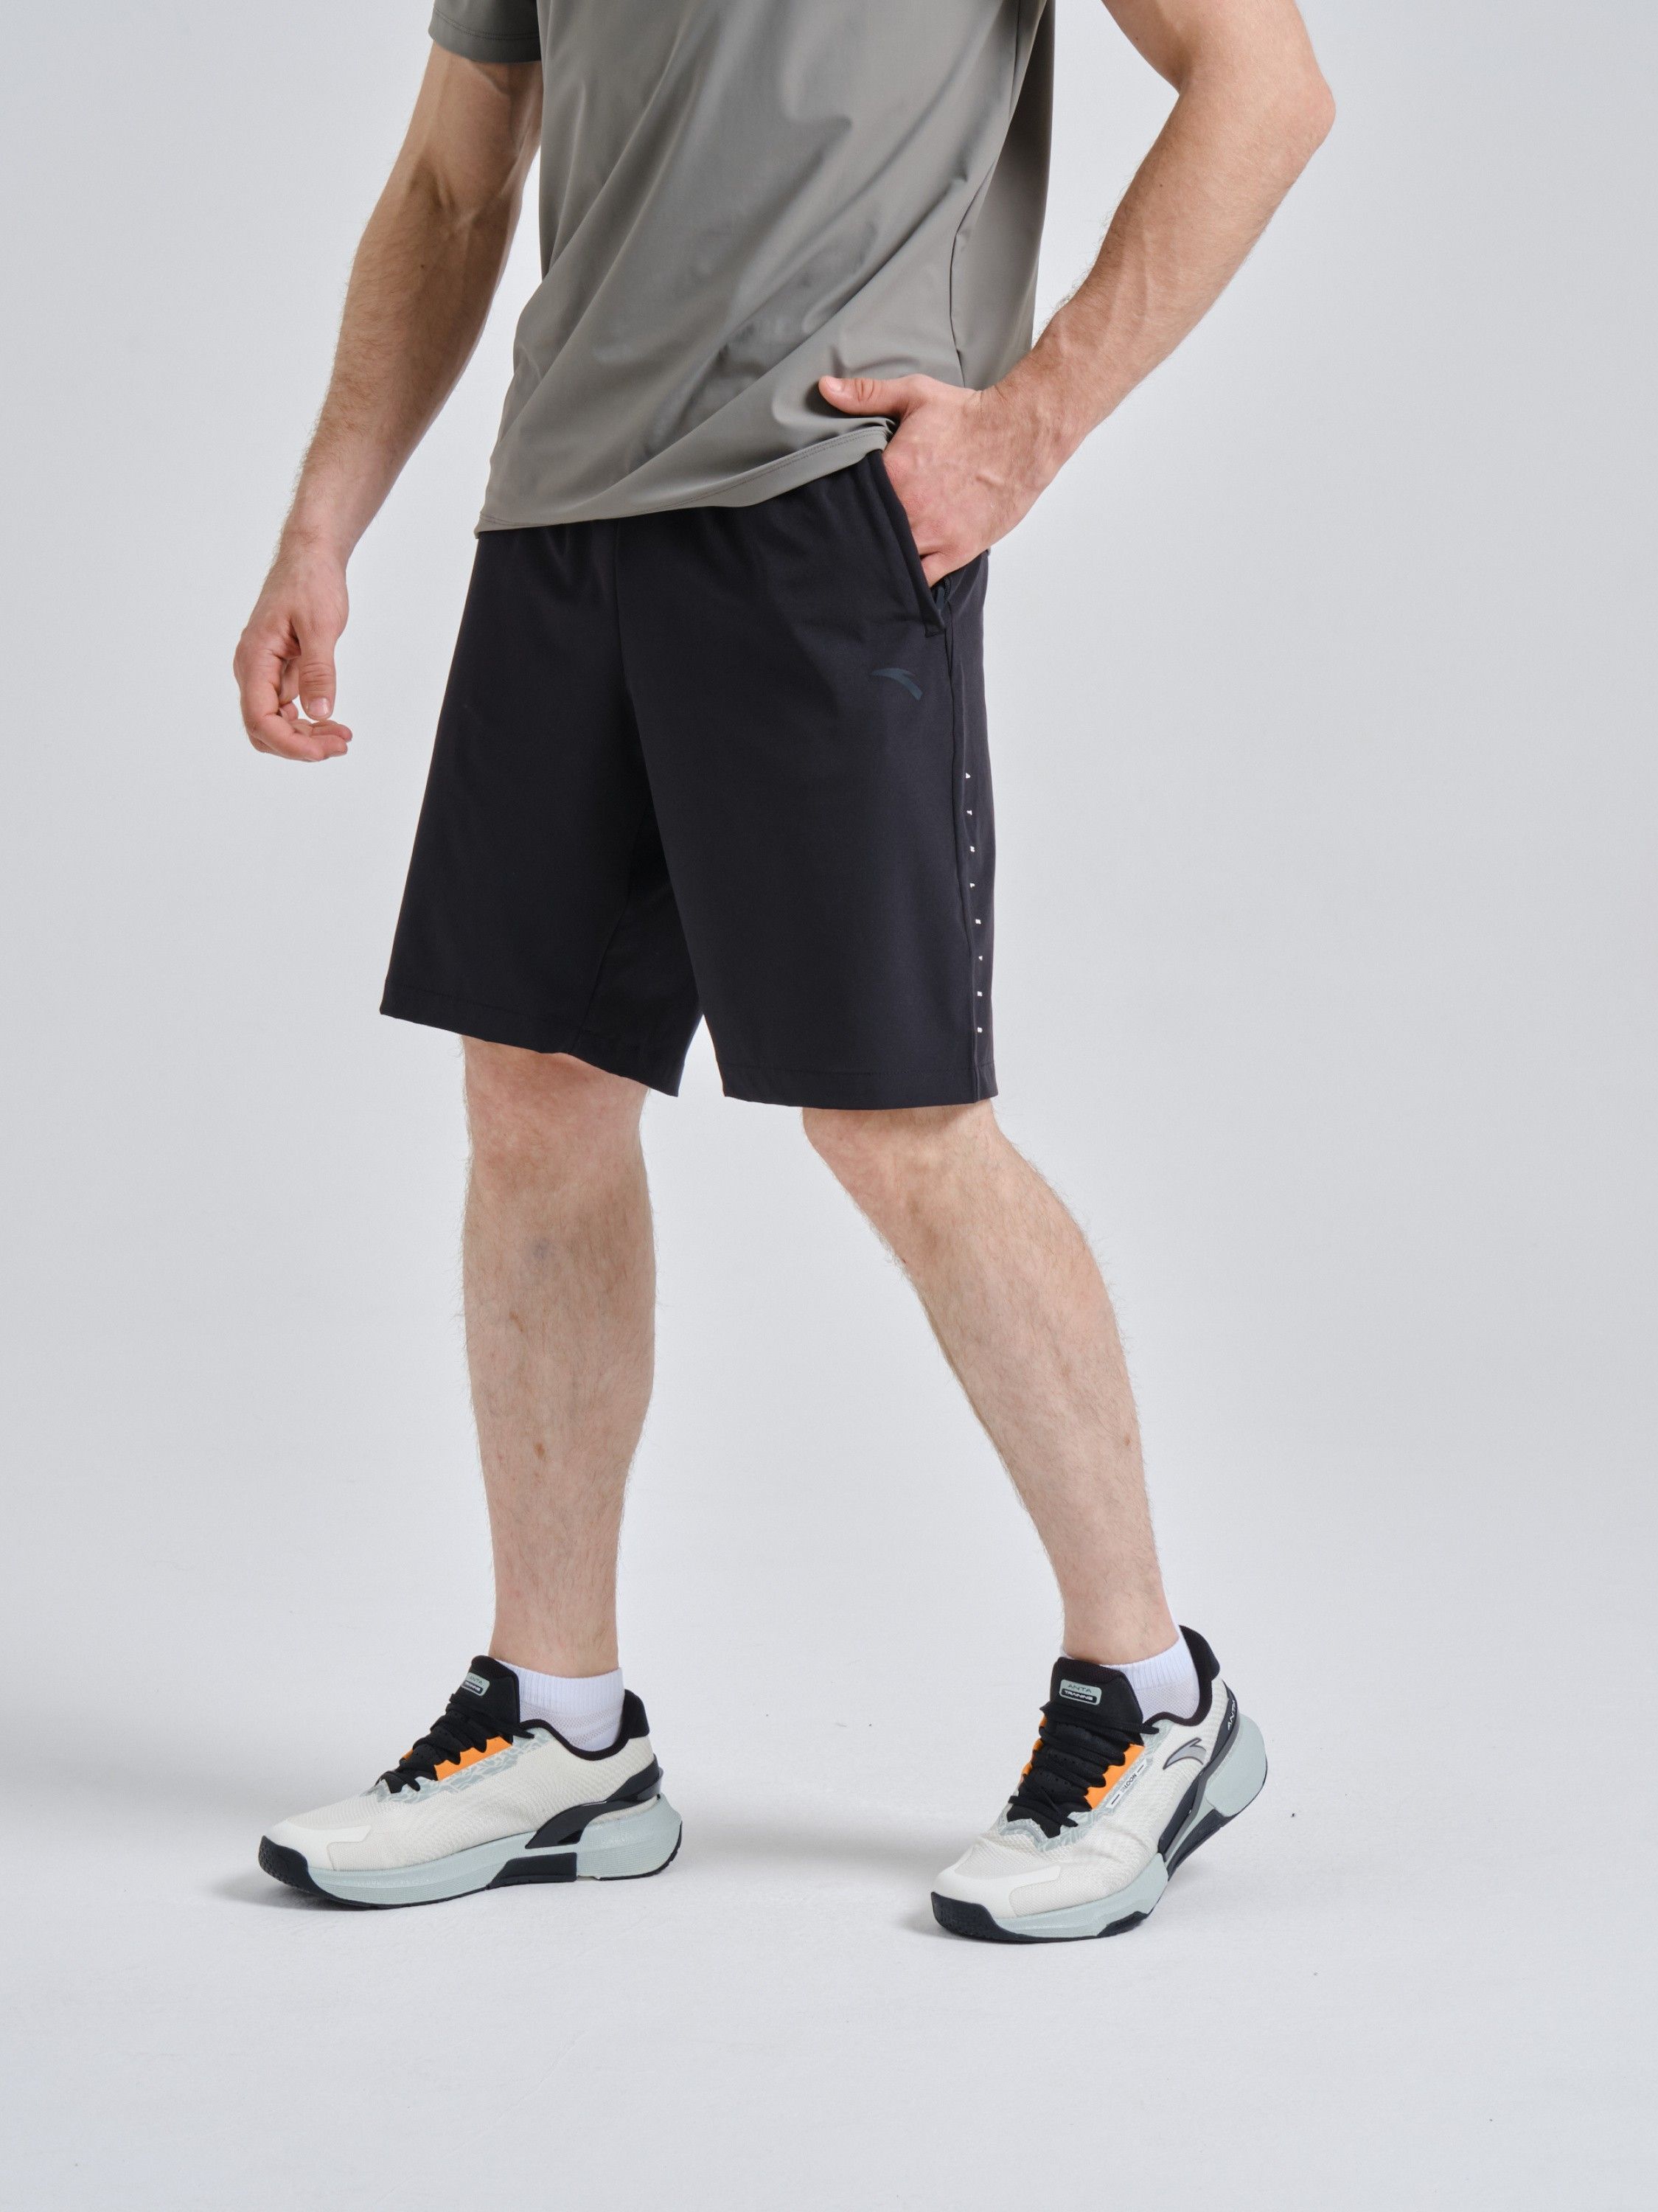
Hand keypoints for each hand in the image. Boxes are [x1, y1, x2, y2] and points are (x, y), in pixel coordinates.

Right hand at [233, 541, 352, 760]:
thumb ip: (318, 672)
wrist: (309, 558)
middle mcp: (252, 670)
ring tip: (342, 738)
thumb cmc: (310, 583)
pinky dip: (308, 723)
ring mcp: (264, 673)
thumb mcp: (320, 627)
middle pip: (264, 729)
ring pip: (276, 724)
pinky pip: (286, 710)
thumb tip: (319, 713)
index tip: (325, 750)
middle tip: (340, 744)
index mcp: (254, 659)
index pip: (260, 719)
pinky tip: (333, 724)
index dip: (290, 744)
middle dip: (300, 746)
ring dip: (306, 737)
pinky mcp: (278, 672)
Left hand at [819, 373, 1061, 582]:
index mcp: (892, 474)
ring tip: (871, 558)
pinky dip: (910, 580)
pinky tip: (900, 577)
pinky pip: (924, 580)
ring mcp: (934, 535)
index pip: (849, 502)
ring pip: (893, 562)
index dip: (840, 508)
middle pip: (867, 538)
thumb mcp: (914, 395)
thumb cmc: (969, 415)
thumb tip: (824, 387)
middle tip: (848, 540)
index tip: (834, 510)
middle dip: (857, 539)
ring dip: (881, 561)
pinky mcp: (957, 551)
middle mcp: (910, 510)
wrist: (1022, 433)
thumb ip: (866, 395)